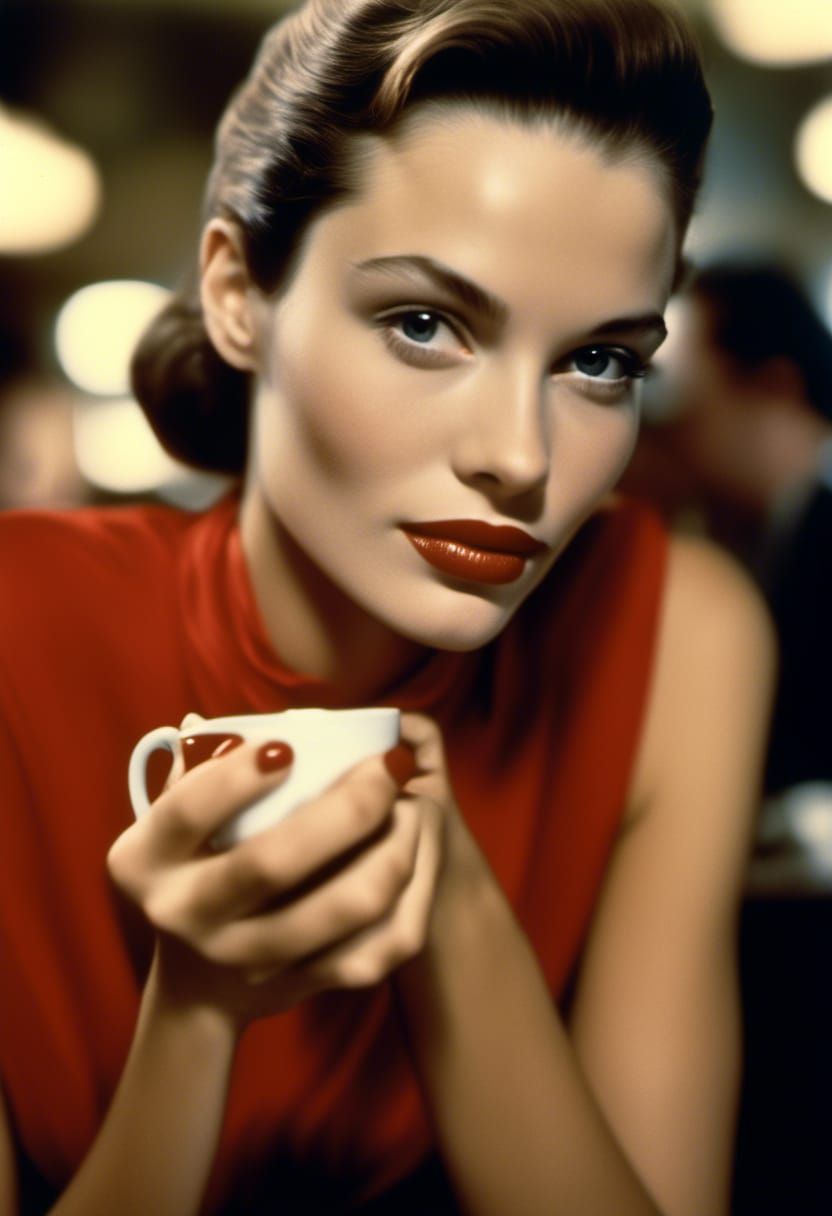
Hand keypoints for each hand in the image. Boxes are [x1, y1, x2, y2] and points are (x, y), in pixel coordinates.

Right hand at [107, 719, 444, 1028]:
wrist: (201, 983)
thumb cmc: (198, 863)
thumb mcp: (176, 821)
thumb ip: (200, 769)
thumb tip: (227, 725)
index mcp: (145, 861)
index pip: (186, 812)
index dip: (235, 779)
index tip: (289, 748)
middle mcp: (184, 914)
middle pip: (270, 864)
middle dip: (345, 807)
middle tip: (388, 766)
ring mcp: (241, 960)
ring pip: (338, 910)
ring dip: (392, 851)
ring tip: (415, 808)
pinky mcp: (296, 988)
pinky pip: (372, 951)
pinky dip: (408, 901)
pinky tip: (419, 858)